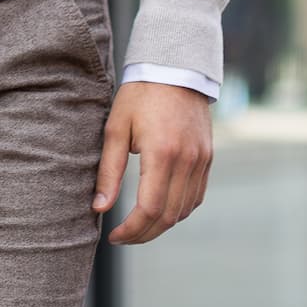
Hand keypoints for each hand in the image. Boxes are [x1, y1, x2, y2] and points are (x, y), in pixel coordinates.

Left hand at [95, 83, 211, 244]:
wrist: (175, 69)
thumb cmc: (140, 95)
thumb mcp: (116, 128)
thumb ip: (109, 171)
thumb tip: (99, 208)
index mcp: (162, 153)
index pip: (150, 209)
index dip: (131, 230)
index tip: (114, 236)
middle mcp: (187, 161)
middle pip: (169, 217)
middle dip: (144, 234)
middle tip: (123, 238)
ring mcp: (201, 161)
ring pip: (184, 211)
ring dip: (161, 226)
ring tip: (138, 227)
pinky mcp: (207, 159)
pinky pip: (196, 197)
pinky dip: (179, 211)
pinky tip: (160, 210)